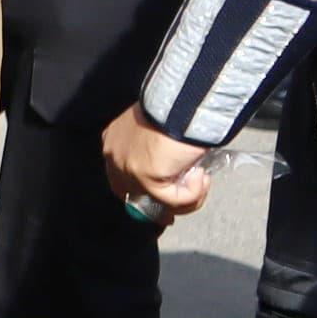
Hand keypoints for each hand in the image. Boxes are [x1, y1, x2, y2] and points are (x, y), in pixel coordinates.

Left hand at [102, 104, 212, 226]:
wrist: (182, 103)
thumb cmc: (177, 110)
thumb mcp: (162, 132)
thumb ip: (160, 151)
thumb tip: (178, 174)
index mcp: (115, 140)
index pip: (120, 176)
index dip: (141, 193)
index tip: (160, 207)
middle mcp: (114, 154)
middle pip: (131, 194)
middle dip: (157, 208)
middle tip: (174, 214)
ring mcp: (127, 166)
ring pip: (158, 201)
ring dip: (187, 196)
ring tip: (202, 179)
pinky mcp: (144, 175)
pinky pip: (172, 199)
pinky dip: (193, 193)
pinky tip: (202, 176)